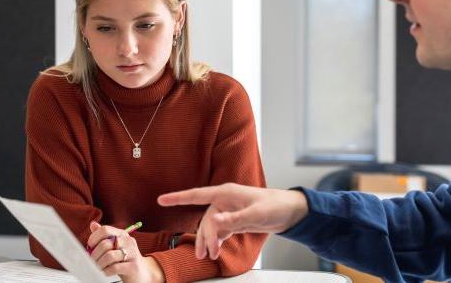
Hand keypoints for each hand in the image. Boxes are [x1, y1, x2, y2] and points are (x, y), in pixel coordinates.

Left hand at [87, 221, 164, 282]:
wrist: (143, 273)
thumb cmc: (125, 259)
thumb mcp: (115, 246)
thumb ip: (104, 236)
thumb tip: (93, 224)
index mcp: (122, 234)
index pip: (105, 230)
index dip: (94, 238)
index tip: (90, 247)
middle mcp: (128, 241)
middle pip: (105, 244)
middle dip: (94, 255)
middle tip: (91, 261)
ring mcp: (132, 254)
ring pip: (109, 256)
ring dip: (99, 264)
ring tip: (97, 268)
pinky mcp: (133, 267)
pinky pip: (114, 268)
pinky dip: (106, 271)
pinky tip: (104, 272)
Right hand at [157, 183, 307, 258]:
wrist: (289, 211)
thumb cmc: (274, 206)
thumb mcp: (255, 214)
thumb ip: (234, 219)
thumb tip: (213, 221)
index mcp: (226, 192)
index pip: (196, 195)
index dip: (177, 198)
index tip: (161, 200)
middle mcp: (224, 200)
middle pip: (205, 219)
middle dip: (203, 237)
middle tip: (206, 254)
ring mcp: (229, 210)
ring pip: (210, 227)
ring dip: (208, 241)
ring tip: (208, 256)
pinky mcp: (234, 219)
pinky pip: (218, 230)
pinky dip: (215, 241)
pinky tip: (215, 251)